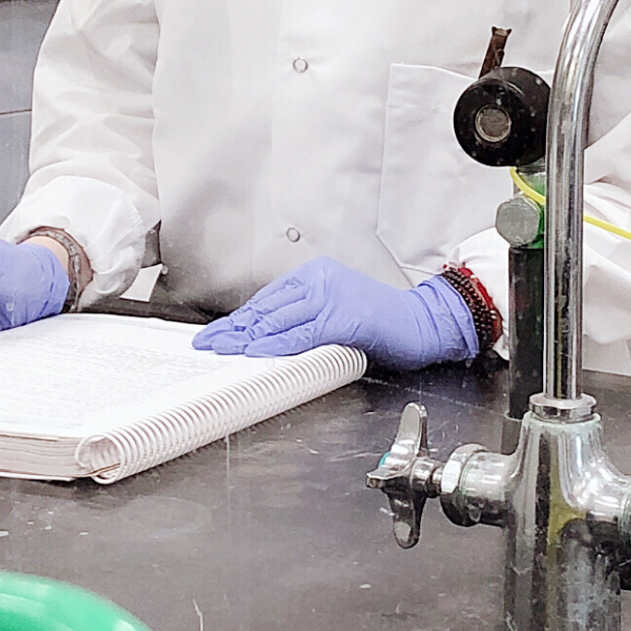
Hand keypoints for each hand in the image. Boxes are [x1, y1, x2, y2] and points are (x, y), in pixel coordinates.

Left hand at [188, 255, 476, 368]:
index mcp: (317, 276)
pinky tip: (255, 354)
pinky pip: (300, 336)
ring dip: (245, 339)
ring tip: (220, 350)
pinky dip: (274, 347)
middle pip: (266, 308)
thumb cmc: (385, 322)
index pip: (268, 300)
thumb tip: (268, 337)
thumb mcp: (338, 310)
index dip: (239, 320)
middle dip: (233, 330)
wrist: (424, 323)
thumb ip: (306, 318)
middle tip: (206, 344)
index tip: (217, 334)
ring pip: (278, 321)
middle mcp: (320, 281)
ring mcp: (331, 297)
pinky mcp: (343, 318)